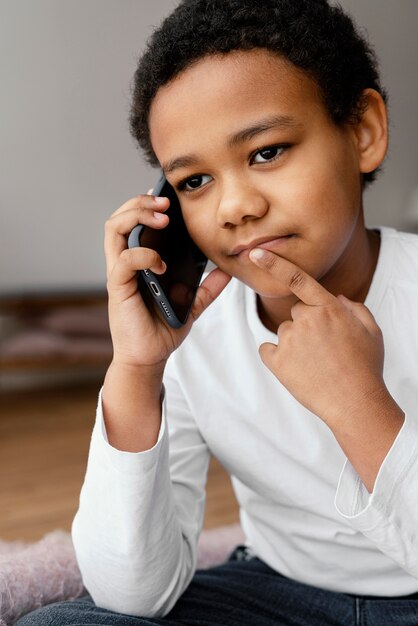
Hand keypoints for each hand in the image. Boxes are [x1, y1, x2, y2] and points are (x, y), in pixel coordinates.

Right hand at [105, 193, 230, 369]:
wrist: (149, 358)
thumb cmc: (162, 329)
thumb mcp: (192, 304)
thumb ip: (207, 287)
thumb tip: (228, 271)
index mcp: (138, 262)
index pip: (132, 223)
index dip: (144, 204)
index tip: (167, 198)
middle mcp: (124, 263)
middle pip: (118, 218)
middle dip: (140, 203)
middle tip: (165, 204)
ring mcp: (119, 274)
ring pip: (113, 229)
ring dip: (136, 216)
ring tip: (162, 218)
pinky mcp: (118, 288)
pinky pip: (125, 260)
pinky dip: (144, 255)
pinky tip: (161, 263)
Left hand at [249, 248, 386, 426]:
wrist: (354, 403)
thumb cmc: (365, 368)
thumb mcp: (371, 331)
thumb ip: (354, 308)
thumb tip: (337, 299)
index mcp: (328, 308)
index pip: (297, 277)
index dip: (274, 263)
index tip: (255, 252)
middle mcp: (306, 320)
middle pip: (297, 312)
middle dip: (307, 324)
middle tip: (325, 348)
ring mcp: (289, 340)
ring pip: (285, 332)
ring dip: (296, 343)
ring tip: (317, 364)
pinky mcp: (276, 361)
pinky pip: (268, 350)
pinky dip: (278, 358)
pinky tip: (298, 369)